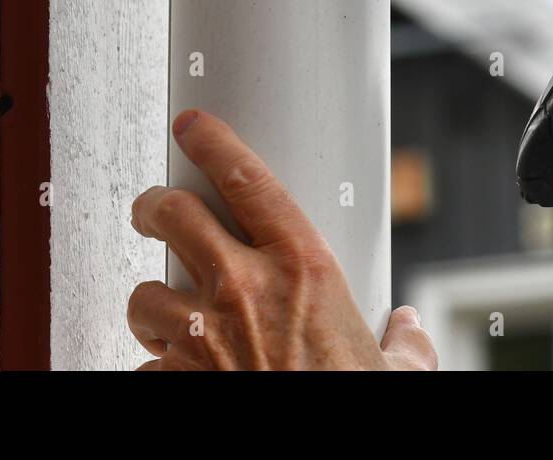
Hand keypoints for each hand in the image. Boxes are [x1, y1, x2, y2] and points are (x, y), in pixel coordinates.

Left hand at [128, 110, 437, 370]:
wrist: (315, 454)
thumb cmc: (349, 399)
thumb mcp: (396, 373)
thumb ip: (404, 344)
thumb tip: (409, 331)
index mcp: (304, 267)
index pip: (245, 177)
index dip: (212, 141)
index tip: (193, 125)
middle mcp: (245, 289)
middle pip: (172, 213)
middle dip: (154, 204)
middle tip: (154, 208)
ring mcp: (203, 336)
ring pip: (144, 290)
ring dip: (151, 298)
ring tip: (166, 307)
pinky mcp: (175, 380)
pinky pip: (145, 362)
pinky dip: (156, 365)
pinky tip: (175, 371)